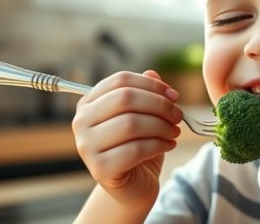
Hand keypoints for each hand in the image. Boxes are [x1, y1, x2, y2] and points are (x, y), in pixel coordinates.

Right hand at [72, 70, 182, 206]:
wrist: (133, 186)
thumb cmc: (138, 146)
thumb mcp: (144, 115)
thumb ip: (146, 93)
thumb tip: (153, 74)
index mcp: (89, 102)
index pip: (121, 80)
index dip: (152, 85)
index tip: (174, 95)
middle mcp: (81, 121)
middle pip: (125, 98)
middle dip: (159, 105)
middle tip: (178, 116)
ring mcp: (87, 146)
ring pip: (131, 124)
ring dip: (161, 126)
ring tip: (174, 132)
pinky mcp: (100, 169)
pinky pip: (135, 149)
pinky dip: (158, 145)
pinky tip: (168, 146)